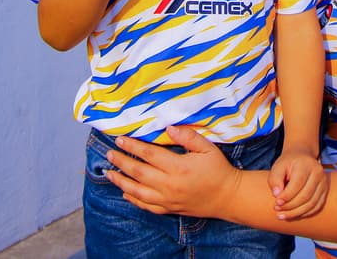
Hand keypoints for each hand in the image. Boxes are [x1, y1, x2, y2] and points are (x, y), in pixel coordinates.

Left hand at [106, 126, 240, 217]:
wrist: (227, 196)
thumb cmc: (218, 169)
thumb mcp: (207, 148)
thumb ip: (188, 136)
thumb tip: (169, 128)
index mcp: (178, 167)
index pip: (149, 154)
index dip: (132, 146)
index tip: (120, 139)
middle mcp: (169, 184)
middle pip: (138, 172)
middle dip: (121, 162)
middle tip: (109, 154)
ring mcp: (167, 199)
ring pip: (137, 191)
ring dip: (121, 182)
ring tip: (109, 173)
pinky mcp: (169, 209)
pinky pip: (146, 205)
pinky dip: (133, 199)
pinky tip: (124, 192)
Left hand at [269, 148, 327, 219]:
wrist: (302, 158)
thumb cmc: (288, 164)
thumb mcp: (278, 167)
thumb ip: (275, 179)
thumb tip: (277, 195)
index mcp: (306, 165)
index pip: (297, 184)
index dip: (286, 196)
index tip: (276, 203)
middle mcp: (318, 173)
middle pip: (305, 196)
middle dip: (290, 206)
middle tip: (277, 210)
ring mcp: (323, 182)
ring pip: (312, 203)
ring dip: (296, 213)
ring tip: (282, 216)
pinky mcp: (325, 190)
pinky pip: (316, 206)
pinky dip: (305, 213)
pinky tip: (294, 215)